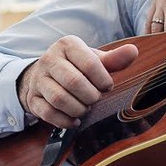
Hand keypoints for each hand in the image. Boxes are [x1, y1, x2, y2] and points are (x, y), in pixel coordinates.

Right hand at [17, 36, 139, 127]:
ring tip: (85, 108)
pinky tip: (74, 120)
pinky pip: (48, 113)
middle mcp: (49, 59)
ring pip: (59, 99)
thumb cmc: (76, 67)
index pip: (90, 63)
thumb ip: (114, 59)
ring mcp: (38, 79)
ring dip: (78, 109)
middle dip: (91, 96)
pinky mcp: (32, 98)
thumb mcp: (94, 59)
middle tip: (95, 98)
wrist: (45, 75)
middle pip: (74, 82)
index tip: (106, 86)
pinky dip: (65, 121)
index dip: (102, 80)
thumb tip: (133, 51)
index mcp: (67, 45)